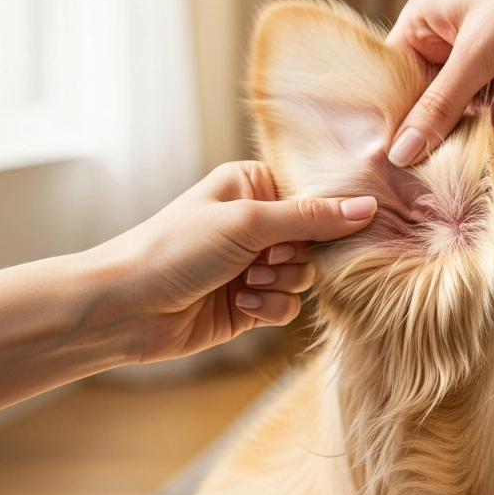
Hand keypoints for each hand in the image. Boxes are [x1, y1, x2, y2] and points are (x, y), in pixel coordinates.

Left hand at [92, 161, 375, 363]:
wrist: (125, 307)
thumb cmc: (174, 249)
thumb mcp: (247, 222)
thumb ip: (311, 218)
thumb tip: (368, 207)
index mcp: (253, 186)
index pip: (314, 195)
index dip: (327, 215)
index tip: (330, 230)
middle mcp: (256, 223)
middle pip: (316, 240)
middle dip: (296, 257)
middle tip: (265, 260)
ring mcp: (253, 265)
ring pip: (305, 277)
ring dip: (281, 285)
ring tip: (246, 284)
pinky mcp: (249, 304)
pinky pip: (288, 306)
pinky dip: (271, 308)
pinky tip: (241, 306)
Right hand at [385, 0, 493, 165]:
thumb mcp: (480, 54)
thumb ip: (440, 106)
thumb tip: (400, 152)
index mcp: (424, 18)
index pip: (395, 79)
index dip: (402, 118)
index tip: (409, 155)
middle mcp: (448, 32)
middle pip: (434, 97)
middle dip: (457, 119)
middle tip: (474, 137)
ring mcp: (484, 47)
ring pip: (472, 103)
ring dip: (493, 115)